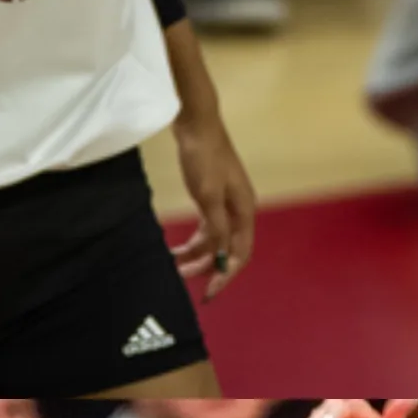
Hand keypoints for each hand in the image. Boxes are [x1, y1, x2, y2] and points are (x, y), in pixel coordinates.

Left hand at [171, 108, 256, 299]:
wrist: (197, 123)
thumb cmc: (204, 157)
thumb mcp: (208, 195)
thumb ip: (217, 227)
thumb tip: (221, 254)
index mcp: (244, 212)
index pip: (239, 254)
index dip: (225, 276)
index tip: (209, 293)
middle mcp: (240, 211)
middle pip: (228, 250)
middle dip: (207, 267)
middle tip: (182, 279)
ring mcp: (227, 204)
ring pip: (215, 240)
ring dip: (197, 255)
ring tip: (174, 265)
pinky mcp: (213, 197)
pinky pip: (207, 228)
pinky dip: (194, 240)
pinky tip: (177, 247)